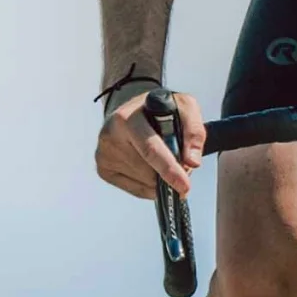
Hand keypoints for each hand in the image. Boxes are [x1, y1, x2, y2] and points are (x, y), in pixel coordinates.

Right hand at [95, 82, 205, 199]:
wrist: (133, 110)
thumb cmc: (160, 108)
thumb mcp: (184, 106)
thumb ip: (194, 131)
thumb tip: (192, 163)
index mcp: (127, 118)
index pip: (150, 149)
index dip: (169, 169)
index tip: (184, 187)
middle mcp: (110, 135)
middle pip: (149, 171)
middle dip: (170, 173)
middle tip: (180, 161)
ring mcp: (103, 154)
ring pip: (144, 182)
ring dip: (160, 178)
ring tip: (162, 157)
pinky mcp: (103, 169)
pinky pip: (136, 189)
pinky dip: (150, 184)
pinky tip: (150, 166)